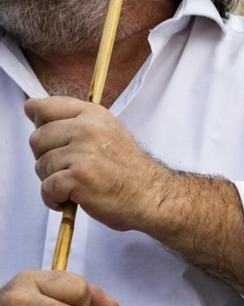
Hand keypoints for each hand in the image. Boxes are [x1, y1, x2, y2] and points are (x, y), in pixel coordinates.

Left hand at [27, 97, 171, 231]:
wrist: (153, 196)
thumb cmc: (128, 170)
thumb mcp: (105, 132)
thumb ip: (69, 118)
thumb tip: (29, 106)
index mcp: (93, 114)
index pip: (45, 108)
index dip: (42, 126)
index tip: (56, 141)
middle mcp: (88, 128)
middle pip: (37, 139)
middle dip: (47, 158)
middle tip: (72, 169)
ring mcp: (83, 152)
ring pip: (41, 165)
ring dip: (53, 181)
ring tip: (77, 185)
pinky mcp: (78, 177)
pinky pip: (47, 188)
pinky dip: (55, 199)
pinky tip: (72, 199)